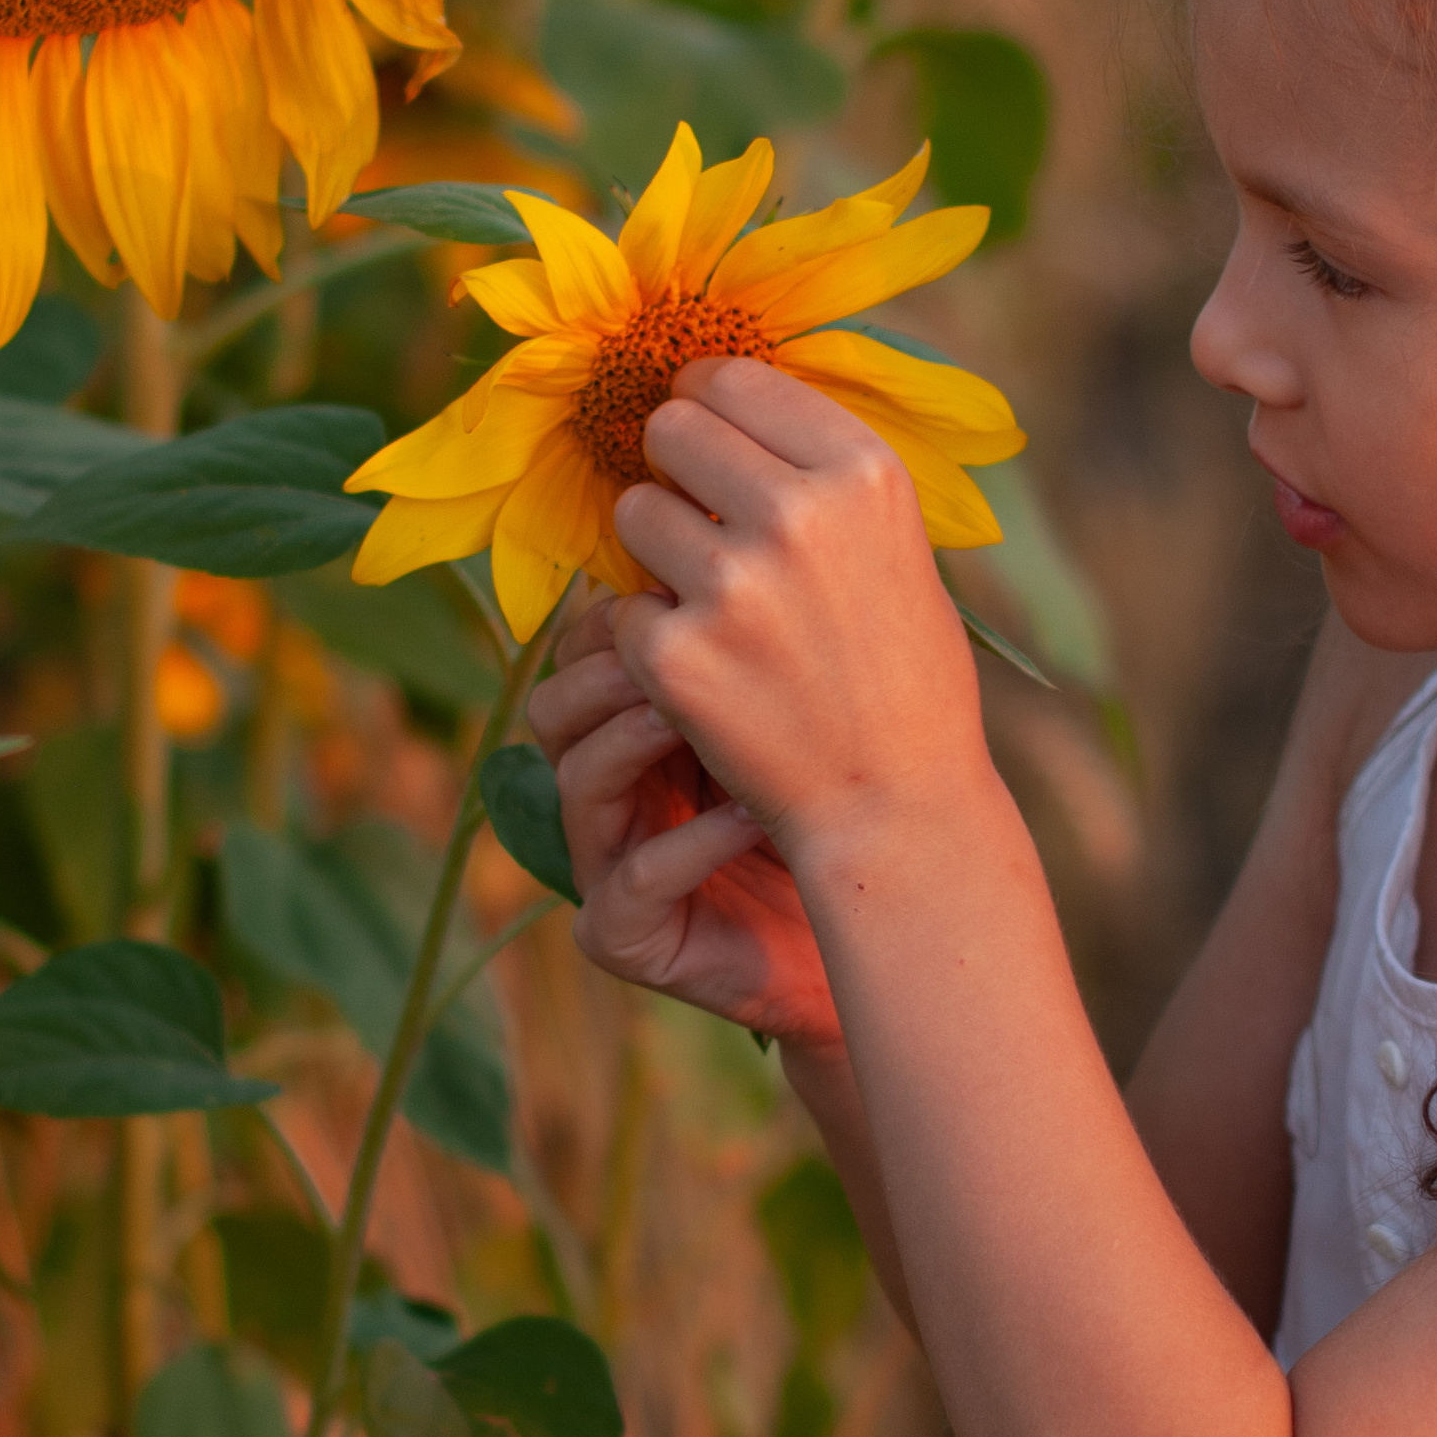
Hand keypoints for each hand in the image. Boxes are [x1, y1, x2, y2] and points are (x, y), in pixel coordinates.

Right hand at [526, 598, 844, 1045]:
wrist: (879, 922)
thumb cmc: (846, 803)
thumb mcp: (810, 698)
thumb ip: (776, 620)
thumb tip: (785, 500)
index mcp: (639, 718)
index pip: (594, 644)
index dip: (630, 610)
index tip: (703, 577)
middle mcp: (610, 787)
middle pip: (557, 702)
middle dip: (617, 665)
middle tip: (687, 641)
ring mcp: (606, 862)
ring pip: (572, 779)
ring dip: (638, 741)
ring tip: (704, 721)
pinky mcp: (623, 936)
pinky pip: (629, 882)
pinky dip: (691, 844)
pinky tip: (751, 816)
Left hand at [611, 359, 997, 878]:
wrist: (894, 803)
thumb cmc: (901, 671)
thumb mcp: (895, 542)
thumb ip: (817, 470)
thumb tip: (716, 395)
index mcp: (862, 471)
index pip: (732, 377)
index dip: (703, 401)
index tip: (703, 433)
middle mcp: (798, 513)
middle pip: (669, 427)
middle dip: (670, 467)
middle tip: (692, 514)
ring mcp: (731, 584)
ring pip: (632, 512)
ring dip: (654, 552)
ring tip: (707, 602)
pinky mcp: (676, 654)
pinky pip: (619, 608)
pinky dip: (648, 640)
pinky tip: (705, 672)